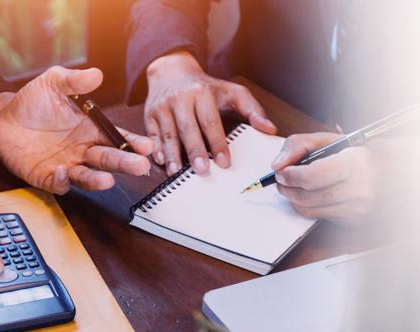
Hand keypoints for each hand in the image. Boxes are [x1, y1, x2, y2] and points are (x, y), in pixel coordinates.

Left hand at [0, 66, 155, 194]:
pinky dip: (62, 181)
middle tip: (139, 166)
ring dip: (98, 180)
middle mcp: (83, 151)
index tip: (147, 147)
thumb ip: (73, 81)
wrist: (2, 119)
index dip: (133, 143)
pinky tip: (62, 171)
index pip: (117, 138)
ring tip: (108, 181)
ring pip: (87, 177)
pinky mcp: (46, 177)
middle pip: (109, 160)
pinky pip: (58, 184)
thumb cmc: (32, 102)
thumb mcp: (53, 84)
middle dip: (125, 164)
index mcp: (91, 130)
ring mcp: (67, 165)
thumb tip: (96, 74)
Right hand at [144, 50, 275, 174]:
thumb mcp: (232, 92)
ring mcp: (162, 106)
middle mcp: (180, 98)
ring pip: (168, 133)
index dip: (218, 143)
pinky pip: (152, 134)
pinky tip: (161, 162)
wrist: (171, 70)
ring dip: (172, 154)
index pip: (211, 121)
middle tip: (202, 170)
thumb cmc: (206, 87)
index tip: (224, 162)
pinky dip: (156, 149)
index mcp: (202, 92)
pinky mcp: (149, 114)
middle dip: (195, 151)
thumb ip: (252, 110)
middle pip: (188, 129)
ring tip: (177, 172)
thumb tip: (270, 130)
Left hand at [271, 132, 378, 223]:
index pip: (311, 177)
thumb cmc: (355, 155)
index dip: (290, 175)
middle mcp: (359, 189)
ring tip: (289, 187)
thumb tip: (278, 165)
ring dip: (292, 199)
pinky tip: (306, 196)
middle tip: (281, 179)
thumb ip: (299, 145)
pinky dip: (305, 207)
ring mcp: (357, 208)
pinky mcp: (352, 220)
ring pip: (309, 209)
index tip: (281, 171)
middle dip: (286, 188)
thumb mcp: (329, 140)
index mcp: (355, 163)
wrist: (385, 173)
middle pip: (307, 196)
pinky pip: (318, 217)